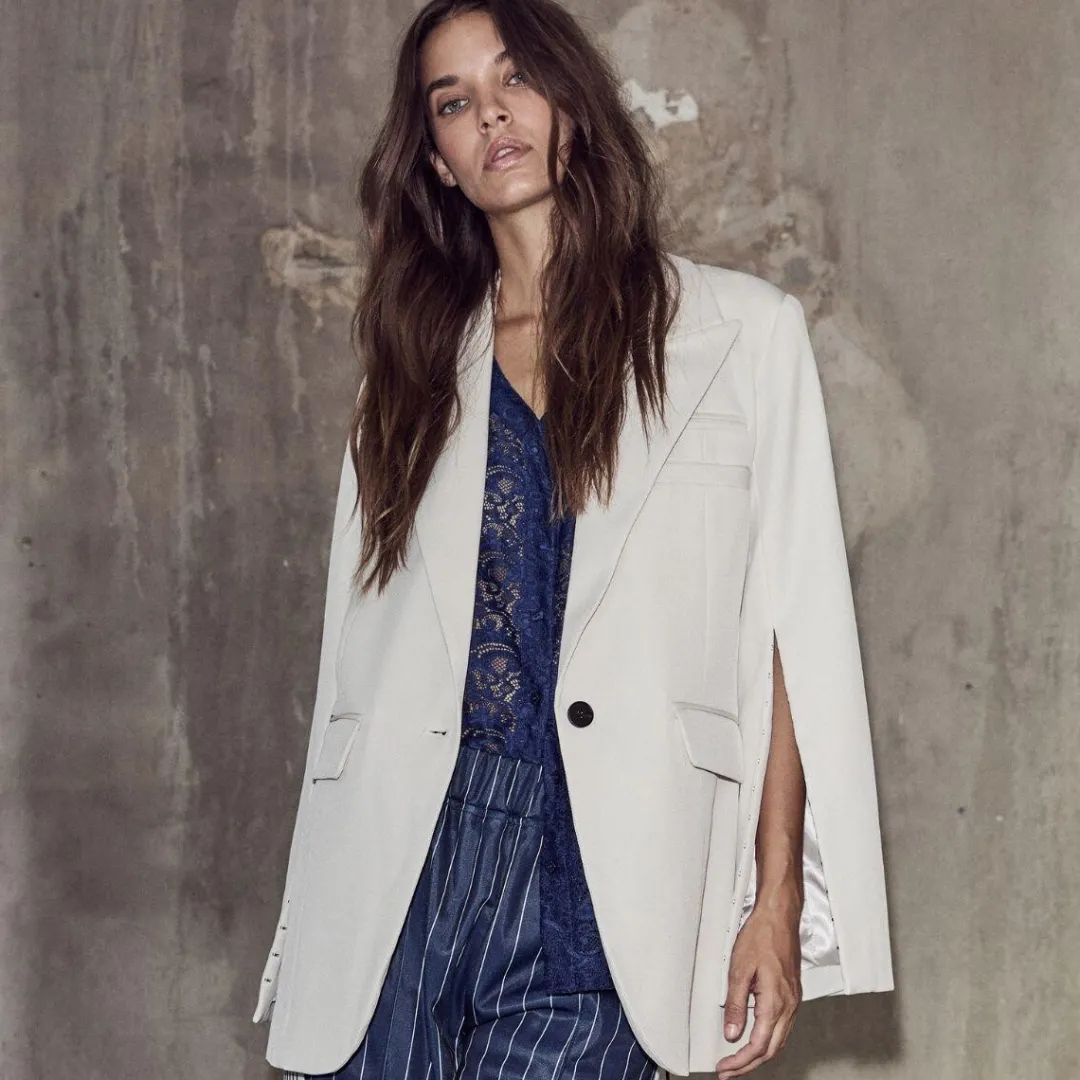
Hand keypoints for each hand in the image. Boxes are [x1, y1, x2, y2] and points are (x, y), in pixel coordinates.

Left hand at [714, 891, 801, 1077]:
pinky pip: (783, 1027)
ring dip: (760, 1054)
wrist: (779, 916)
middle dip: (749, 1064)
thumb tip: (732, 1032)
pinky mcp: (792, 994)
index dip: (741, 1062)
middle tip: (729, 1070)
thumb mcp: (739, 969)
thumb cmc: (761, 935)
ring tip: (740, 1060)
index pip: (758, 1045)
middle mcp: (788, 1005)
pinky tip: (758, 1039)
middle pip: (771, 1049)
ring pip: (779, 1040)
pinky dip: (769, 1040)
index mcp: (775, 1002)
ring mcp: (793, 1000)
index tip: (726, 1068)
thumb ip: (736, 1004)